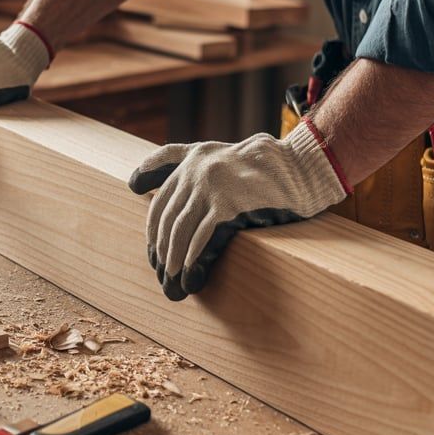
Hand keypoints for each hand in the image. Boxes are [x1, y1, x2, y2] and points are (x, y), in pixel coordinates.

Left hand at [128, 118, 349, 299]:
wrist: (301, 168)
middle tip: (163, 276)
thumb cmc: (258, 167)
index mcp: (191, 159)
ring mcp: (213, 187)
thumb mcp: (211, 153)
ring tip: (173, 281)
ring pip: (181, 231)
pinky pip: (204, 238)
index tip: (155, 255)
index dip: (154, 232)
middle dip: (162, 252)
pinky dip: (195, 259)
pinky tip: (191, 275)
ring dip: (174, 260)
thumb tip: (132, 185)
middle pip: (167, 220)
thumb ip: (173, 160)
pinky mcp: (231, 204)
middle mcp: (197, 171)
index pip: (160, 202)